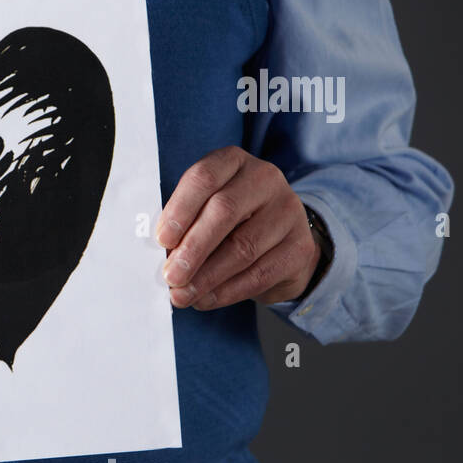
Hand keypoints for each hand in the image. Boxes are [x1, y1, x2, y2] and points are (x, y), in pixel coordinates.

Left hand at [156, 146, 319, 310]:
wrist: (279, 241)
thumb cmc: (227, 222)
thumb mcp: (204, 210)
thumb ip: (184, 224)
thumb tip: (163, 256)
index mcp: (233, 162)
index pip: (204, 178)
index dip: (180, 209)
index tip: (162, 240)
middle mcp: (265, 179)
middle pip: (225, 211)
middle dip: (193, 248)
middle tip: (171, 276)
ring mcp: (288, 211)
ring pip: (243, 247)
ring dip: (207, 277)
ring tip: (182, 295)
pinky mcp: (300, 246)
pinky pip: (261, 273)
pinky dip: (228, 291)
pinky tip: (206, 300)